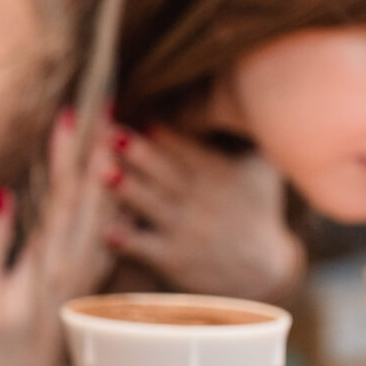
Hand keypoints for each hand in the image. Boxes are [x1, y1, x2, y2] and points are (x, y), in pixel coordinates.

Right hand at [0, 108, 117, 365]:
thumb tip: (0, 194)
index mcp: (49, 263)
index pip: (64, 196)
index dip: (67, 155)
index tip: (68, 115)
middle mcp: (75, 265)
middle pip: (94, 197)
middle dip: (99, 149)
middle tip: (108, 105)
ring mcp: (83, 274)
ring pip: (108, 213)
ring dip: (113, 170)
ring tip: (117, 132)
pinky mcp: (83, 282)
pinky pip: (111, 233)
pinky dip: (118, 203)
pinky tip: (121, 185)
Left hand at [109, 126, 303, 304]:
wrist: (264, 272)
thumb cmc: (255, 209)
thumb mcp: (260, 170)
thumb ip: (247, 136)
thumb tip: (239, 93)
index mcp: (216, 172)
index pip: (183, 145)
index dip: (157, 129)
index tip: (129, 108)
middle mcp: (199, 199)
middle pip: (163, 170)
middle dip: (136, 151)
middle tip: (107, 131)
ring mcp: (184, 230)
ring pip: (149, 204)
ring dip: (125, 189)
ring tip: (101, 172)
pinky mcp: (172, 259)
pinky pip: (144, 247)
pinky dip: (125, 240)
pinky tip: (105, 231)